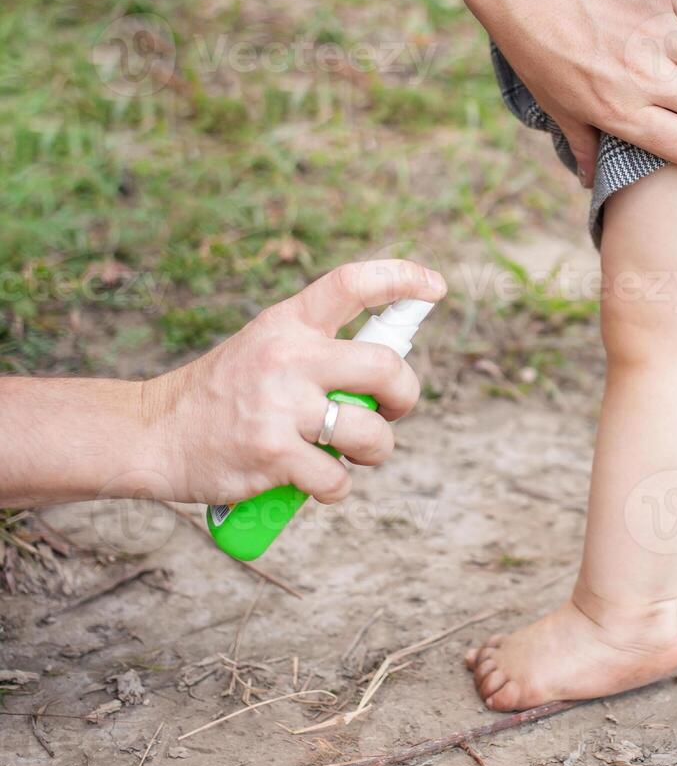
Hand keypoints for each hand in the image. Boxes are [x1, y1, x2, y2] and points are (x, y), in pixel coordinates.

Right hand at [140, 260, 446, 505]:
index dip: (403, 278)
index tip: (435, 286)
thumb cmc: (224, 394)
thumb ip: (320, 348)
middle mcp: (287, 357)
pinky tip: (314, 479)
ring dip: (374, 450)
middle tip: (391, 409)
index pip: (352, 283)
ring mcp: (280, 406)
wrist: (153, 435)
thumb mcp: (266, 345)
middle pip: (387, 367)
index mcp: (288, 323)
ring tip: (350, 452)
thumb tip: (390, 361)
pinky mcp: (272, 454)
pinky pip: (338, 478)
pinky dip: (335, 487)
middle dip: (405, 395)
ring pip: (371, 432)